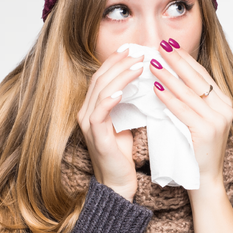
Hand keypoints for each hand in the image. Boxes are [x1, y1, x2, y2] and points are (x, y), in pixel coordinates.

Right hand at [76, 49, 144, 200]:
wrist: (118, 184)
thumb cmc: (123, 155)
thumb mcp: (127, 123)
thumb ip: (129, 105)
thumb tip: (145, 84)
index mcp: (94, 108)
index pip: (103, 77)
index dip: (116, 61)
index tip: (133, 48)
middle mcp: (86, 112)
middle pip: (101, 79)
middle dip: (119, 62)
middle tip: (138, 51)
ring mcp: (89, 124)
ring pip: (101, 91)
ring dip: (120, 76)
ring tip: (137, 65)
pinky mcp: (96, 136)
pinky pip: (99, 113)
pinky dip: (110, 99)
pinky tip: (122, 91)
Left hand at [148, 38, 232, 189]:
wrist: (205, 181)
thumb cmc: (198, 152)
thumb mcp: (199, 121)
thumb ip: (192, 102)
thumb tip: (172, 78)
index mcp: (224, 104)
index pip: (202, 75)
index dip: (185, 59)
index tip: (170, 46)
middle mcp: (224, 109)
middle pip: (197, 78)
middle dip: (177, 60)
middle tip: (161, 44)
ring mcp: (217, 120)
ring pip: (188, 92)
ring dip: (169, 76)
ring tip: (153, 63)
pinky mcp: (206, 131)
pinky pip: (183, 110)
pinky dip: (169, 98)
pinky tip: (156, 88)